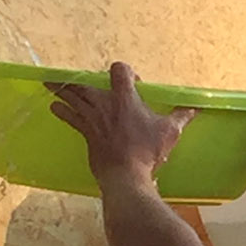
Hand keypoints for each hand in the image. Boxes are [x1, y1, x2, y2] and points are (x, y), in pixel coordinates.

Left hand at [49, 61, 194, 186]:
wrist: (125, 175)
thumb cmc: (147, 151)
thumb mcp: (170, 132)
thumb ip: (181, 117)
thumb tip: (194, 109)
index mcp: (125, 98)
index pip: (120, 70)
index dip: (125, 71)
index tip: (133, 82)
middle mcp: (105, 104)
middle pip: (84, 84)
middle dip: (76, 79)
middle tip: (68, 77)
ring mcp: (93, 118)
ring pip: (72, 98)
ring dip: (61, 90)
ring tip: (50, 84)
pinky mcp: (86, 133)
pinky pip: (69, 117)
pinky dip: (61, 111)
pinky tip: (54, 107)